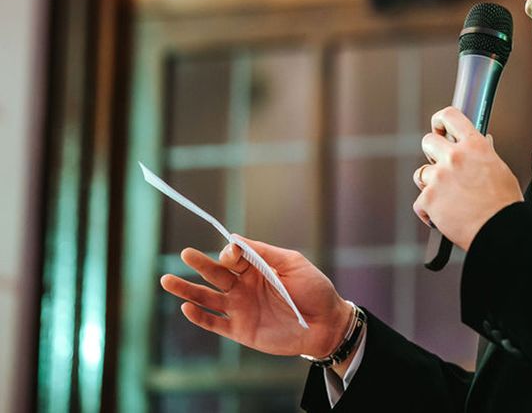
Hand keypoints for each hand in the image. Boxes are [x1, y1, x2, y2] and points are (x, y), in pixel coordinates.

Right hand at [160, 237, 351, 360]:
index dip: (230, 251)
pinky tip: (186, 307)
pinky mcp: (241, 330)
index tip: (232, 250)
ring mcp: (241, 308)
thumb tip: (235, 238)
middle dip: (201, 263)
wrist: (326, 324)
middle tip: (185, 254)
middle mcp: (245, 286)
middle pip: (216, 273)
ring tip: (167, 280)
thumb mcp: (292, 264)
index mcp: (258, 267)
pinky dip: (200, 316)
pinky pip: (215, 323)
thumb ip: (264, 253)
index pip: (235, 255)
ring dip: (188, 290)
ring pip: (208, 297)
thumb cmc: (313, 289)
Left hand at [413, 106, 523, 250]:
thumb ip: (484, 154)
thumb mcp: (500, 170)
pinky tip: (444, 216)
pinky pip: (420, 201)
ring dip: (430, 185)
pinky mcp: (429, 199)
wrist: (501, 231)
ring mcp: (439, 178)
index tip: (439, 127)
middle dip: (432, 154)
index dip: (440, 121)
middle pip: (427, 141)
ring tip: (448, 198)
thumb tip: (482, 143)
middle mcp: (454, 157)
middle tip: (442, 167)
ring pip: (421, 173)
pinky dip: (429, 211)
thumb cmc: (504, 205)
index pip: (450, 116)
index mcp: (475, 146)